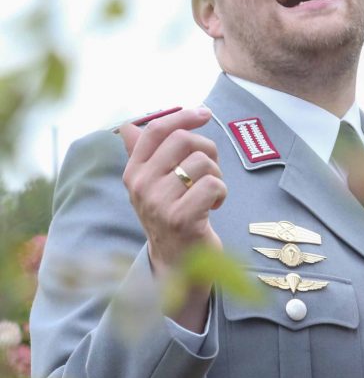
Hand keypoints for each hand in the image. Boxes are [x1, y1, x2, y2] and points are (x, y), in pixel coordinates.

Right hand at [119, 107, 226, 276]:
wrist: (177, 263)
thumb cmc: (171, 217)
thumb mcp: (152, 186)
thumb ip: (144, 156)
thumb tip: (126, 127)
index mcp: (134, 172)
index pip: (155, 130)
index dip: (182, 116)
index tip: (205, 113)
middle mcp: (141, 185)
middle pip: (183, 141)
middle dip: (208, 149)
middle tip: (211, 169)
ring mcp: (159, 202)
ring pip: (202, 162)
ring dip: (217, 175)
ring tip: (210, 193)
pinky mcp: (181, 218)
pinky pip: (213, 184)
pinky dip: (222, 193)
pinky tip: (215, 206)